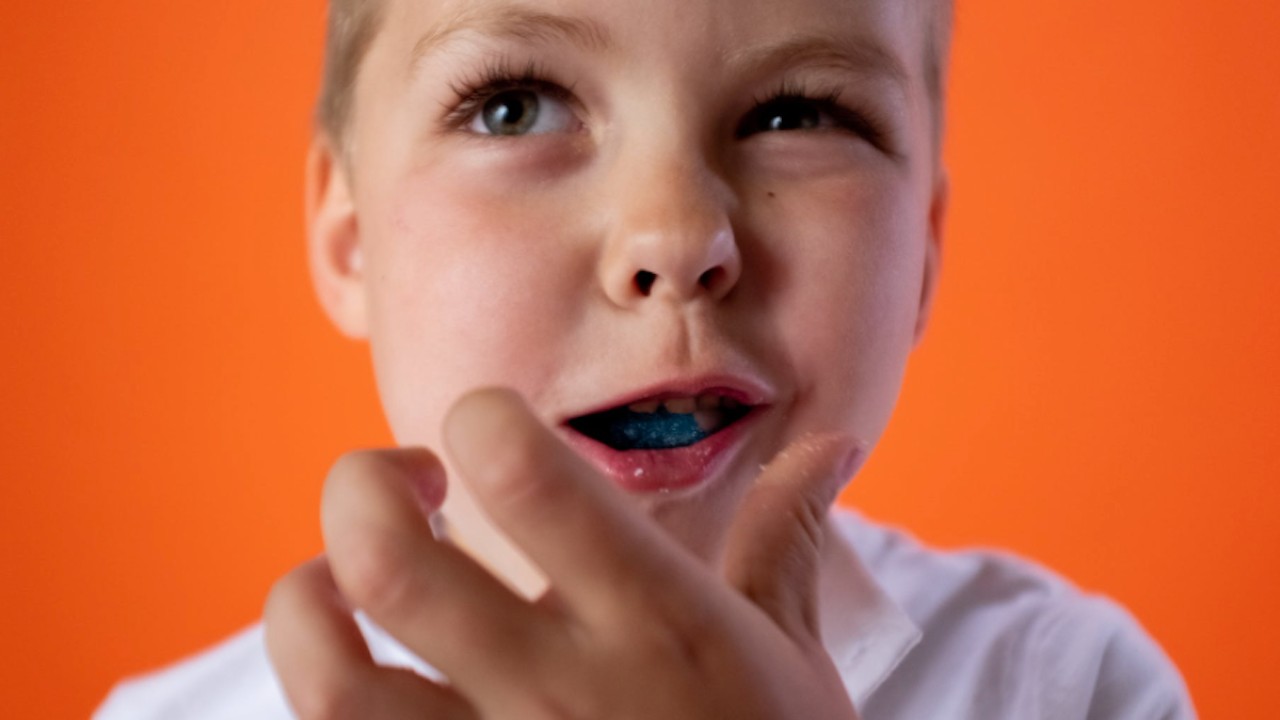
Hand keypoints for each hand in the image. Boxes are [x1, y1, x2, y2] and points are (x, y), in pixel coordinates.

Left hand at [265, 388, 863, 718]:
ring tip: (339, 582)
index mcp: (651, 623)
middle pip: (388, 562)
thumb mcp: (795, 658)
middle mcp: (557, 693)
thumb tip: (829, 443)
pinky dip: (322, 694)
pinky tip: (357, 672)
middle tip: (406, 482)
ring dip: (305, 606)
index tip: (491, 430)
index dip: (481, 418)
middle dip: (365, 486)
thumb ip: (788, 540)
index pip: (524, 477)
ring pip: (329, 680)